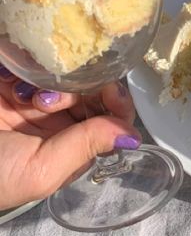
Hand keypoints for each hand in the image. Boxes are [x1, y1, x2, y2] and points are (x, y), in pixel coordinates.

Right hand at [0, 66, 139, 210]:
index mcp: (71, 145)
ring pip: (63, 74)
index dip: (116, 102)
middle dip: (83, 88)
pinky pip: (30, 65)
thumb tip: (133, 135)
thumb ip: (86, 147)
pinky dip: (24, 72)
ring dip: (51, 82)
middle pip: (90, 89)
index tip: (112, 92)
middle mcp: (56, 120)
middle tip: (58, 98)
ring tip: (27, 99)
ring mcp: (31, 99)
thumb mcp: (42, 170)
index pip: (110, 116)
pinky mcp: (8, 83)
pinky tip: (10, 86)